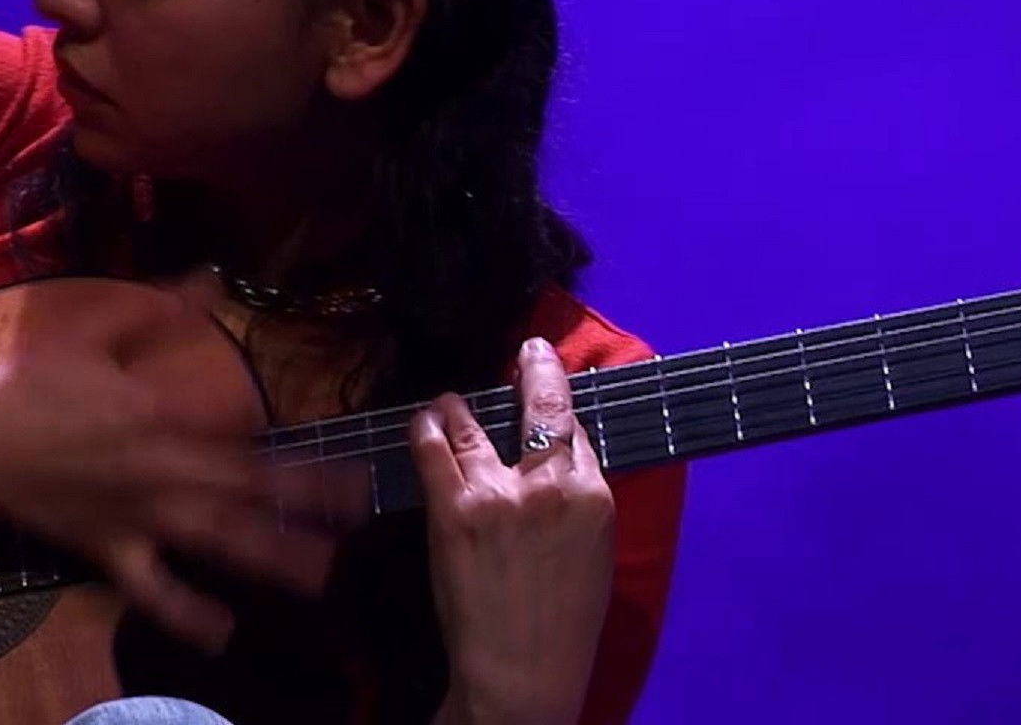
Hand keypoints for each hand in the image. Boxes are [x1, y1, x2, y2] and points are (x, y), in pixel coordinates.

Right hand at [0, 280, 347, 652]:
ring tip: (322, 574)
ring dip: (272, 556)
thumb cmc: (32, 379)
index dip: (289, 435)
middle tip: (361, 507)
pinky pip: (154, 590)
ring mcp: (140, 515)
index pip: (242, 425)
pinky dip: (188, 613)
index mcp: (163, 412)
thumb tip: (214, 276)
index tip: (334, 444)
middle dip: (309, 496)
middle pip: (250, 485)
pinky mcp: (112, 551)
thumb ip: (162, 307)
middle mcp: (163, 468)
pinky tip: (223, 634)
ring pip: (218, 539)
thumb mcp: (95, 328)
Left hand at [413, 337, 615, 724]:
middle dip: (536, 369)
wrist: (522, 672)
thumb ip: (579, 499)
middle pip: (541, 406)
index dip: (558, 404)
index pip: (575, 431)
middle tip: (528, 349)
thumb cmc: (564, 623)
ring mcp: (499, 492)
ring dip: (459, 407)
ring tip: (450, 401)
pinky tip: (424, 419)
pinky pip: (434, 449)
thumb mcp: (596, 553)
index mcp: (594, 496)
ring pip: (475, 423)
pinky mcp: (455, 508)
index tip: (548, 378)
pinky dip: (427, 427)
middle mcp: (550, 484)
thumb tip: (560, 457)